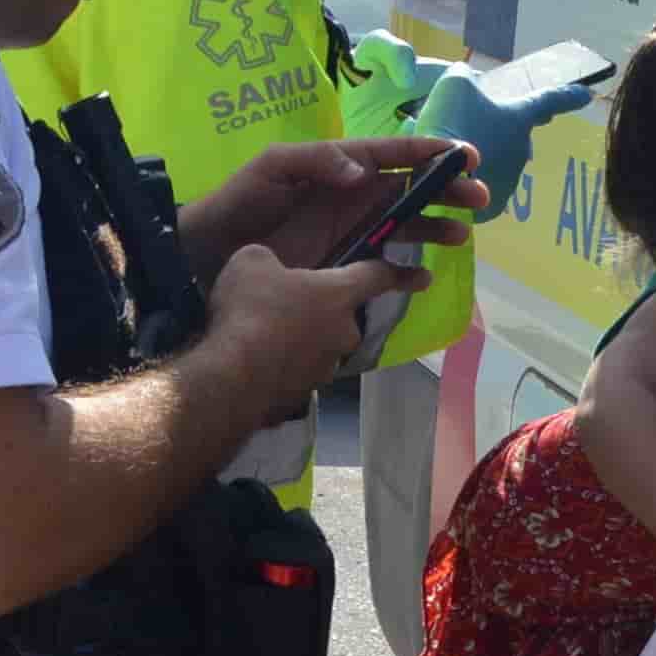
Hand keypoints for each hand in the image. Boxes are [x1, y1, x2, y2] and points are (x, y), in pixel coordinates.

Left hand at [188, 136, 484, 276]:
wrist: (205, 252)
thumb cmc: (239, 202)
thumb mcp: (274, 167)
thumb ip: (318, 161)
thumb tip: (364, 172)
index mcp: (340, 165)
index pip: (394, 154)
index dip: (431, 153)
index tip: (466, 156)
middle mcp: (352, 196)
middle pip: (411, 189)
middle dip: (447, 191)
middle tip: (480, 198)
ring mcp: (349, 230)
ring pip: (405, 224)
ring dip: (436, 226)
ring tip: (463, 235)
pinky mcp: (341, 263)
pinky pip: (382, 264)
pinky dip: (406, 270)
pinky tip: (426, 276)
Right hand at [200, 242, 409, 421]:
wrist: (233, 376)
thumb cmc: (250, 310)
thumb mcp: (252, 263)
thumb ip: (270, 261)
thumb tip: (269, 270)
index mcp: (338, 295)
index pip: (376, 277)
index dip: (396, 272)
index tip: (423, 276)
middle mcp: (343, 332)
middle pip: (343, 316)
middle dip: (323, 311)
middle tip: (291, 306)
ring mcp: (325, 368)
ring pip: (320, 345)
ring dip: (302, 340)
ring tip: (265, 336)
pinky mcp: (303, 394)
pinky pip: (298, 370)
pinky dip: (283, 364)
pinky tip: (256, 360)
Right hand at [409, 53, 596, 200]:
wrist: (436, 176)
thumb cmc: (451, 123)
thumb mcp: (456, 85)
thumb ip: (467, 76)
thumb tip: (472, 80)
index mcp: (519, 118)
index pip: (550, 101)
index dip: (568, 95)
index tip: (586, 95)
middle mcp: (522, 151)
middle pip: (515, 136)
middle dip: (501, 132)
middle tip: (473, 127)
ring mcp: (509, 181)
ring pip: (496, 163)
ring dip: (481, 158)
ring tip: (449, 155)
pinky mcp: (491, 207)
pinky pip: (482, 186)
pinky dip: (469, 180)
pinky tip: (450, 176)